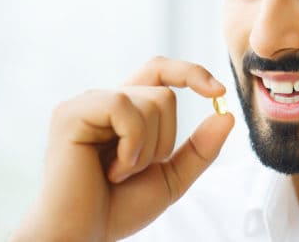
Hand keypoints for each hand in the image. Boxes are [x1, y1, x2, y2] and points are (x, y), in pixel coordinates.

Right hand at [11, 57, 234, 241]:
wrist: (83, 235)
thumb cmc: (118, 208)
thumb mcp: (172, 177)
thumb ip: (200, 148)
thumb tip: (227, 115)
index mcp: (125, 112)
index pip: (160, 72)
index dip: (191, 73)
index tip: (219, 93)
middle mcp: (104, 101)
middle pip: (164, 94)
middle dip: (165, 140)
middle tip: (134, 170)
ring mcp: (86, 104)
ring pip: (152, 102)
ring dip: (147, 149)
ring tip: (118, 174)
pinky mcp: (71, 113)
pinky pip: (124, 108)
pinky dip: (131, 145)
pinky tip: (110, 170)